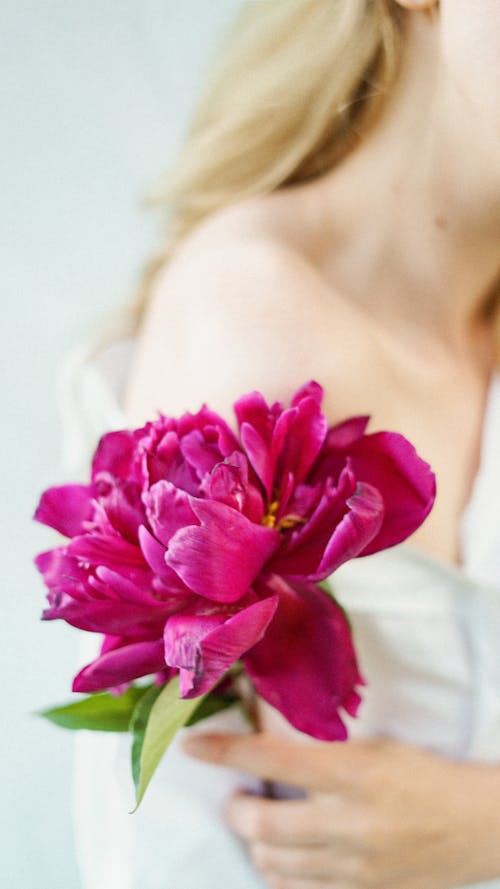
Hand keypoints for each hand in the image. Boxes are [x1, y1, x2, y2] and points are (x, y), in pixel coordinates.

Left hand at [183, 732, 499, 888]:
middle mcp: (349, 823)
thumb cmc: (424, 776)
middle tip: (233, 799)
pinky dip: (280, 874)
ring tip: (258, 829)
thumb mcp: (375, 749)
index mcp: (353, 773)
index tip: (193, 745)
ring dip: (255, 844)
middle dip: (233, 810)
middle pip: (262, 826)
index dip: (225, 752)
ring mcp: (353, 867)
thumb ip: (323, 752)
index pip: (273, 760)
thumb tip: (268, 741)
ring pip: (274, 865)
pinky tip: (284, 859)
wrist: (476, 827)